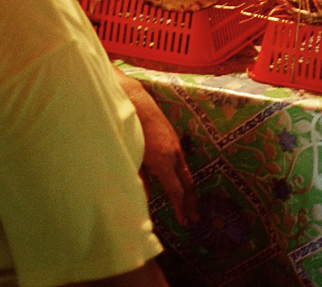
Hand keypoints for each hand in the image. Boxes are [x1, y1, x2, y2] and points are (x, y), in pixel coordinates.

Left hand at [112, 67, 198, 225]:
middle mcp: (173, 153)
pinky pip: (180, 162)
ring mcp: (174, 144)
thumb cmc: (128, 129)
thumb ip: (138, 179)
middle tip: (194, 219)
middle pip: (187, 182)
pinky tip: (176, 182)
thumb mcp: (131, 157)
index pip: (177, 190)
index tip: (184, 222)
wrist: (132, 99)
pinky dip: (182, 176)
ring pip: (185, 171)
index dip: (181, 208)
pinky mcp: (171, 138)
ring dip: (188, 190)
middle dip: (191, 202)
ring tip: (188, 204)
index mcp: (163, 161)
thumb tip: (144, 198)